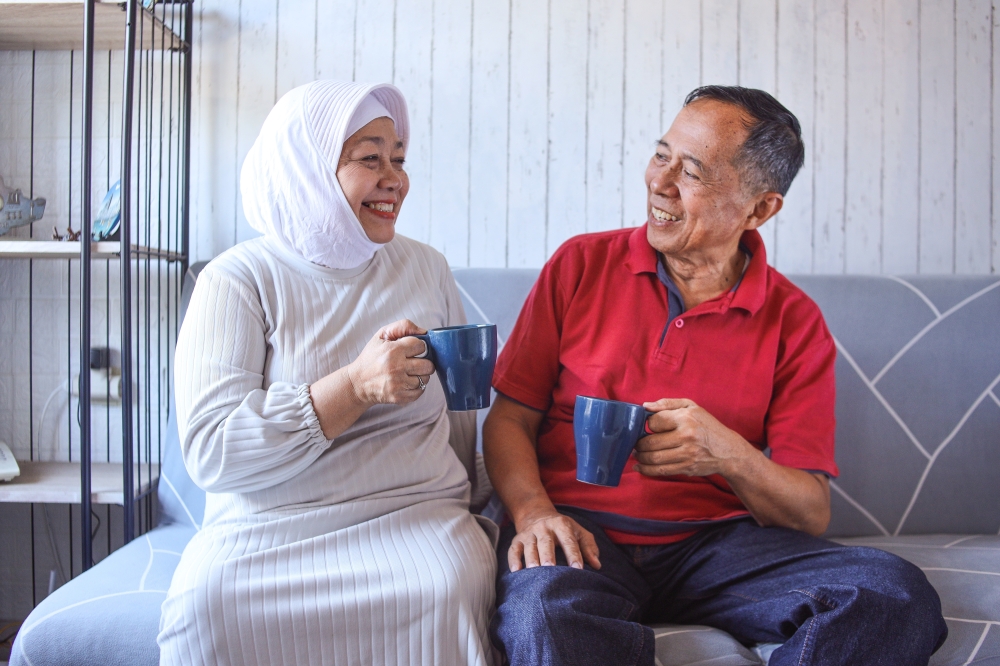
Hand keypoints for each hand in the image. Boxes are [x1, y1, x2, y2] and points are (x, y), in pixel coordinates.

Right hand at [346, 319, 434, 406]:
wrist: (358, 383)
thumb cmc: (371, 357)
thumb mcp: (381, 335)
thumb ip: (403, 326)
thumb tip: (424, 332)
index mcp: (393, 350)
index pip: (421, 346)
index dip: (417, 347)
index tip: (410, 350)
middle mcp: (396, 367)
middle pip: (428, 365)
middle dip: (423, 362)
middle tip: (413, 362)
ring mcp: (398, 384)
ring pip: (425, 379)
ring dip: (420, 375)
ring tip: (409, 372)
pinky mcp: (399, 397)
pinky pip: (420, 391)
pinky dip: (416, 387)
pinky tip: (407, 382)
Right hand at [508, 510, 600, 571]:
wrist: (536, 514)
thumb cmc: (563, 529)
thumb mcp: (578, 532)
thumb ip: (589, 547)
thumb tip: (597, 565)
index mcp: (561, 525)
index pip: (568, 540)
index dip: (573, 554)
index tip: (578, 569)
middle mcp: (544, 528)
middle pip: (546, 542)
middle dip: (547, 555)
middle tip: (550, 569)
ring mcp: (529, 533)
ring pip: (529, 546)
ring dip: (531, 559)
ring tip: (534, 572)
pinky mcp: (517, 539)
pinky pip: (513, 549)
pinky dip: (513, 560)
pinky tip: (516, 571)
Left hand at [633, 398, 752, 477]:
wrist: (728, 451)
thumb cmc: (707, 426)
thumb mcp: (691, 407)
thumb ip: (667, 404)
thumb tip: (645, 406)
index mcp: (686, 419)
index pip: (654, 422)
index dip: (645, 425)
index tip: (644, 427)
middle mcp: (686, 436)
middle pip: (651, 442)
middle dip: (638, 444)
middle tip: (635, 443)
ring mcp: (687, 454)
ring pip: (654, 458)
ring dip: (640, 458)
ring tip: (637, 454)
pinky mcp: (687, 468)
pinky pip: (661, 470)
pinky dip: (646, 470)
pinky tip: (640, 467)